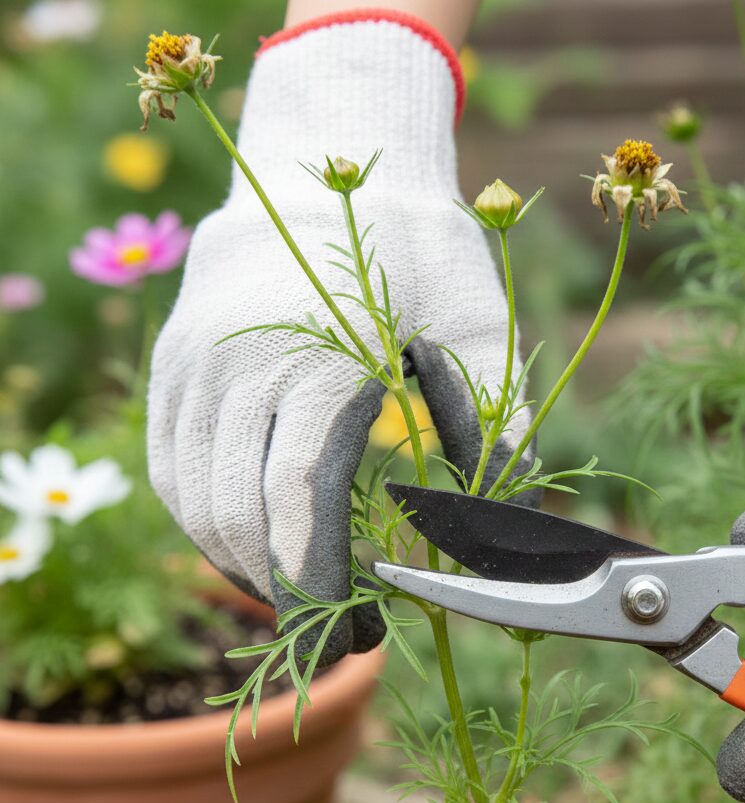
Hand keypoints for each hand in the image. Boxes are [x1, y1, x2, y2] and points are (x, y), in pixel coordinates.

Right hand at [148, 16, 527, 659]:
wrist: (326, 158)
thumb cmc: (419, 246)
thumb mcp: (483, 327)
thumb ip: (498, 431)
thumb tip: (507, 531)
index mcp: (315, 361)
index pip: (295, 505)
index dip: (321, 584)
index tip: (357, 631)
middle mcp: (234, 367)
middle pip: (236, 518)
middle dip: (285, 594)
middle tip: (338, 633)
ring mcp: (190, 365)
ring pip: (193, 503)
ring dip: (242, 567)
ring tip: (300, 597)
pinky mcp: (171, 365)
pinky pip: (170, 468)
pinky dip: (206, 522)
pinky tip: (252, 547)